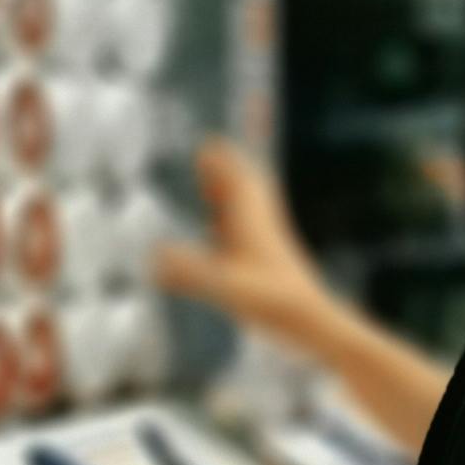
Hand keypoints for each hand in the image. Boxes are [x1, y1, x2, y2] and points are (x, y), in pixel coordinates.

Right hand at [152, 140, 334, 349]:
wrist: (312, 322)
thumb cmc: (274, 300)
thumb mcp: (227, 287)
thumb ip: (189, 273)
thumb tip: (152, 258)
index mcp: (252, 218)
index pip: (237, 176)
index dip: (221, 159)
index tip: (205, 142)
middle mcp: (260, 223)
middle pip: (244, 186)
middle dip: (225, 171)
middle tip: (205, 159)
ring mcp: (265, 241)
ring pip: (247, 208)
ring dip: (229, 195)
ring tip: (209, 188)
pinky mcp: (268, 259)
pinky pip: (246, 230)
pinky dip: (231, 222)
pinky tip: (218, 232)